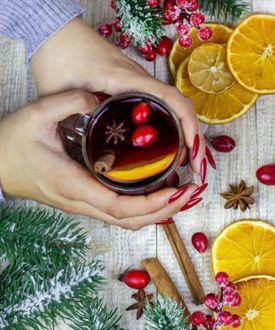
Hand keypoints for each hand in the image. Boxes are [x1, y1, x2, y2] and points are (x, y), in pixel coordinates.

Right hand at [0, 91, 198, 229]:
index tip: (177, 191)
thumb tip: (98, 98)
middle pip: (130, 220)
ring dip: (158, 212)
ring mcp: (84, 205)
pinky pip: (120, 212)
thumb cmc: (11, 142)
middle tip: (191, 192)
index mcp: (73, 185)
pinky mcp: (85, 201)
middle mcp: (81, 202)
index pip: (119, 206)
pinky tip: (160, 191)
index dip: (152, 204)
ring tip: (182, 192)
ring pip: (126, 221)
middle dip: (165, 210)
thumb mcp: (34, 115)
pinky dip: (145, 207)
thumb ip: (66, 102)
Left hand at [31, 18, 206, 180]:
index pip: (171, 99)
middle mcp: (141, 82)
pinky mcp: (136, 89)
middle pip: (182, 108)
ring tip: (191, 162)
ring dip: (188, 135)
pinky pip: (165, 108)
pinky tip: (173, 147)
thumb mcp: (59, 93)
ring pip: (176, 109)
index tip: (193, 149)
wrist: (57, 33)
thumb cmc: (58, 56)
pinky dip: (176, 128)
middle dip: (195, 140)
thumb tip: (78, 150)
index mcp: (127, 80)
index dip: (187, 125)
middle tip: (199, 168)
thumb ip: (69, 119)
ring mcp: (140, 85)